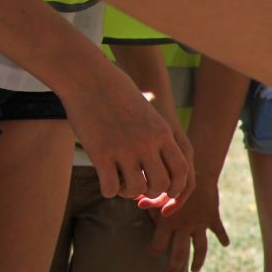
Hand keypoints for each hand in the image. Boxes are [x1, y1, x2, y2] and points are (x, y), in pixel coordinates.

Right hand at [61, 63, 191, 202]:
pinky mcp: (101, 153)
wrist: (90, 78)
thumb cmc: (118, 93)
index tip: (168, 192)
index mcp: (163, 133)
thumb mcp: (148, 113)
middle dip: (152, 193)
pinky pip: (111, 187)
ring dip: (130, 193)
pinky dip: (110, 191)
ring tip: (122, 185)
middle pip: (161, 184)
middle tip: (141, 190)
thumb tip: (159, 160)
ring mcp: (124, 149)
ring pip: (136, 189)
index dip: (176, 187)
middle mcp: (147, 143)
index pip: (182, 171)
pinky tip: (106, 182)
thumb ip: (157, 136)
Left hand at [149, 179, 229, 271]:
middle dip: (174, 264)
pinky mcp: (212, 218)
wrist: (199, 172)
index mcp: (167, 222)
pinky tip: (226, 244)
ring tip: (195, 270)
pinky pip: (219, 231)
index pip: (159, 244)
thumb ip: (149, 200)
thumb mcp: (160, 191)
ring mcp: (200, 224)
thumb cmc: (176, 180)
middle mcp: (184, 227)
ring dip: (197, 261)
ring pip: (200, 248)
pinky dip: (223, 237)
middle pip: (179, 252)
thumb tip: (137, 204)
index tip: (153, 253)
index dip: (155, 250)